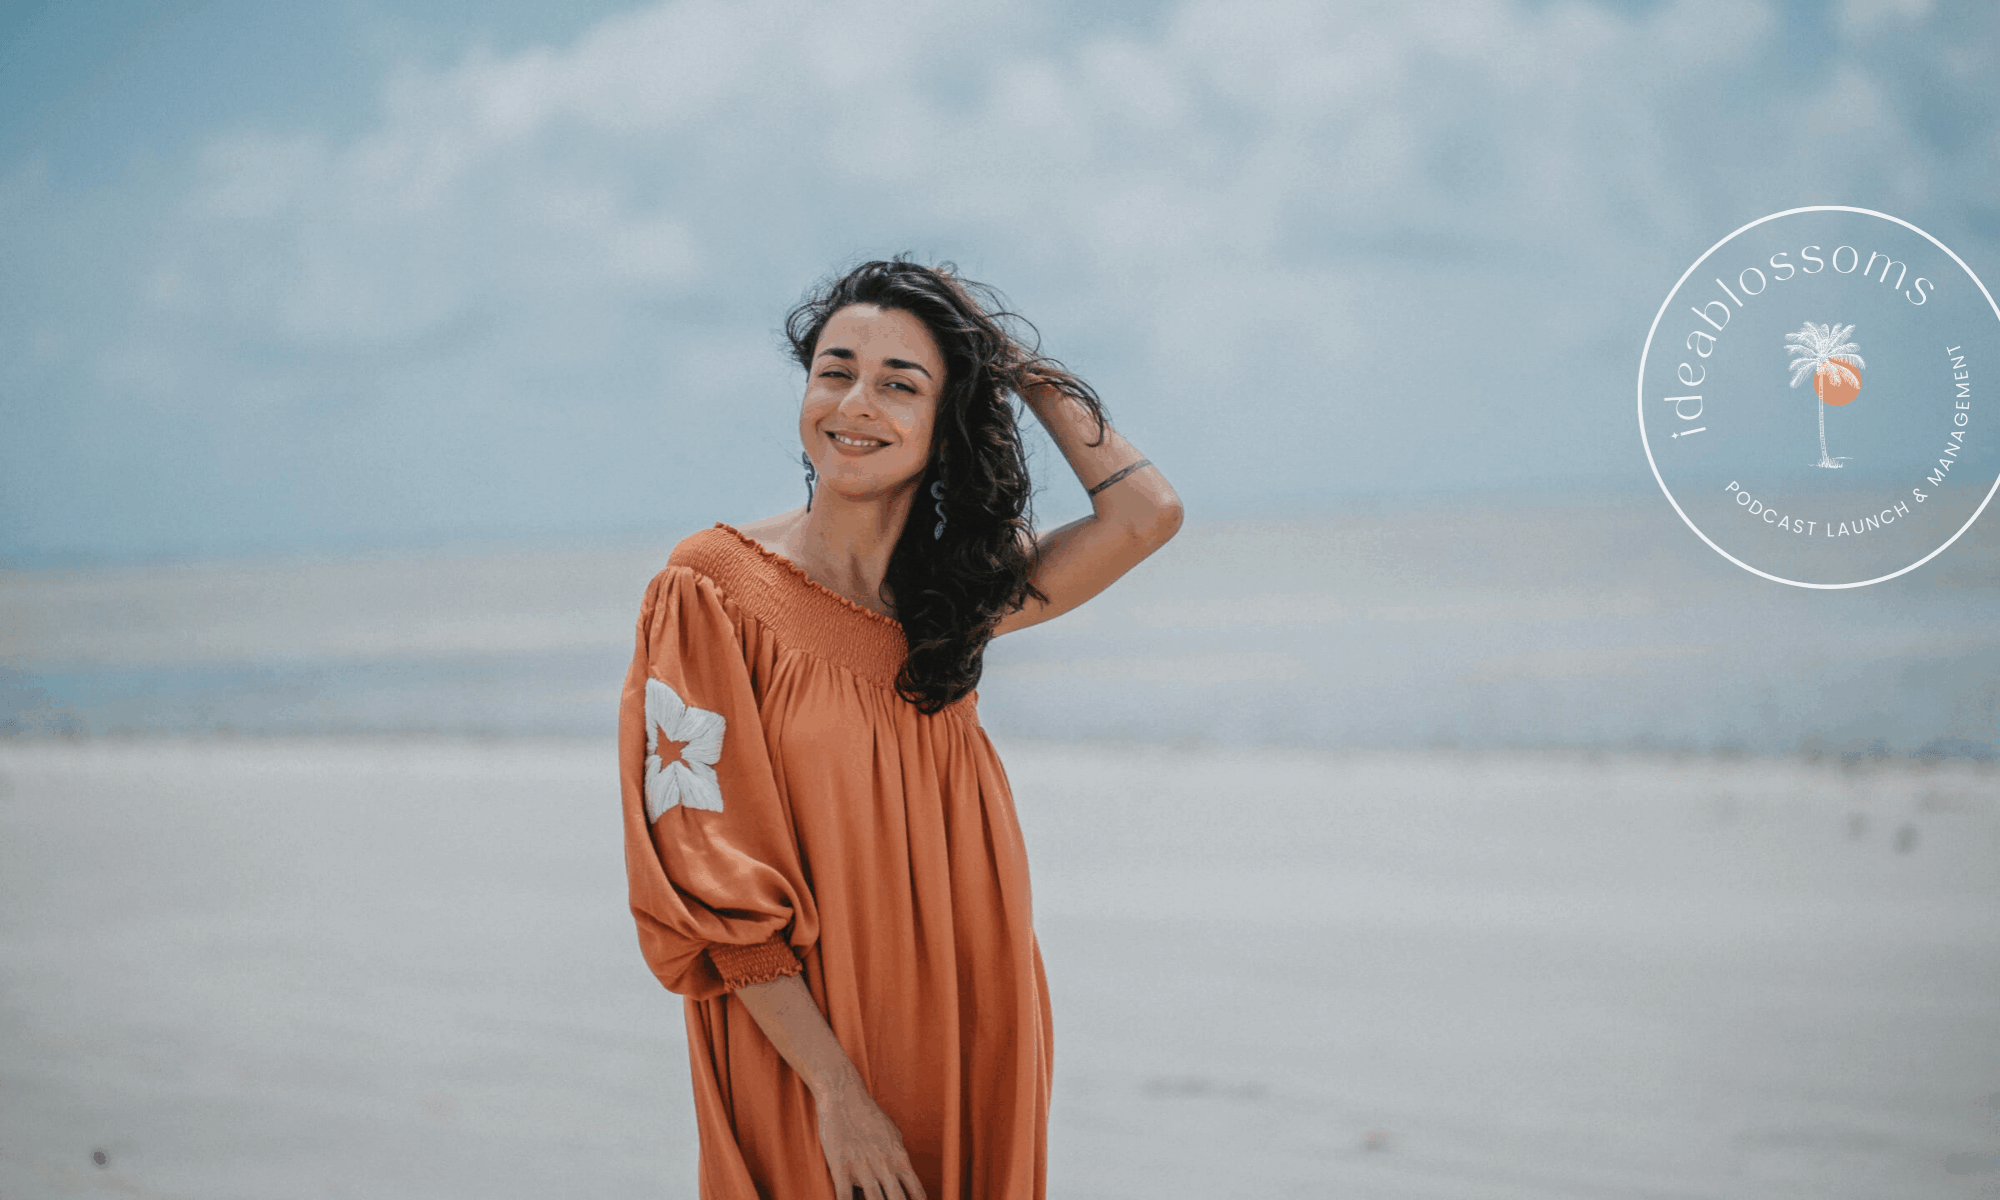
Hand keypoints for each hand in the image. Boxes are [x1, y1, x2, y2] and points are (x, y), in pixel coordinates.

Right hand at [813, 1069, 927, 1199]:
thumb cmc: (868, 1114)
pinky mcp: (841, 1167)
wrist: (844, 1095)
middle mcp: (884, 1166)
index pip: (916, 1191)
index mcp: (899, 1158)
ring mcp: (863, 1168)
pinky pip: (844, 1196)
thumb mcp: (891, 1133)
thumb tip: (903, 1171)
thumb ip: (898, 1154)